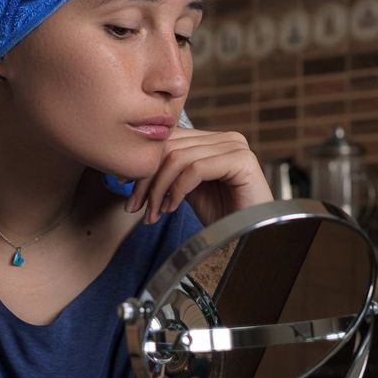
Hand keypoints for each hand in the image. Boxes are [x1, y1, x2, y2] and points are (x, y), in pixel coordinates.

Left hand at [125, 127, 272, 226]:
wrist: (251, 239)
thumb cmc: (223, 219)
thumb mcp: (188, 191)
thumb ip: (171, 173)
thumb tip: (136, 167)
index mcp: (213, 140)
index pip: (169, 140)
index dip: (145, 163)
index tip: (126, 187)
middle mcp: (226, 138)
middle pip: (170, 146)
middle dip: (146, 179)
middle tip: (135, 206)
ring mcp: (235, 146)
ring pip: (178, 158)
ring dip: (158, 189)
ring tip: (152, 214)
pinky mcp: (242, 160)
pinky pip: (195, 169)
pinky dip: (177, 190)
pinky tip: (170, 209)